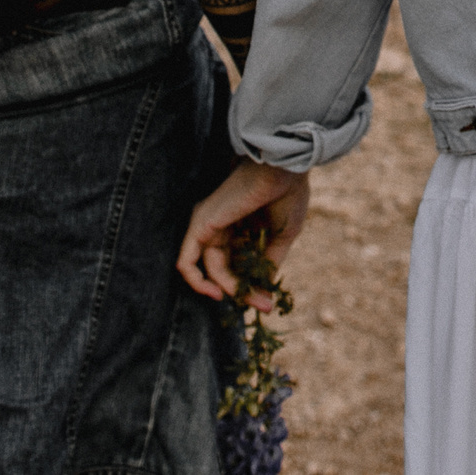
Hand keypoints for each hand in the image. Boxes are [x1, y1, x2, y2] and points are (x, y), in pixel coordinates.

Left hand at [177, 159, 308, 305]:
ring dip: (230, 289)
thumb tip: (265, 293)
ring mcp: (209, 226)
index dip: (252, 287)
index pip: (239, 264)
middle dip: (243, 291)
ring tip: (250, 299)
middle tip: (263, 306)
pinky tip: (216, 294)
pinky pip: (187, 262)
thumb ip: (269, 263)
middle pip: (225, 269)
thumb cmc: (288, 194)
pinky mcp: (200, 225)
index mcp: (242, 226)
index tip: (268, 305)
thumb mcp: (283, 236)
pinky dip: (196, 282)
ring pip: (211, 270)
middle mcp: (222, 227)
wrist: (284, 169)